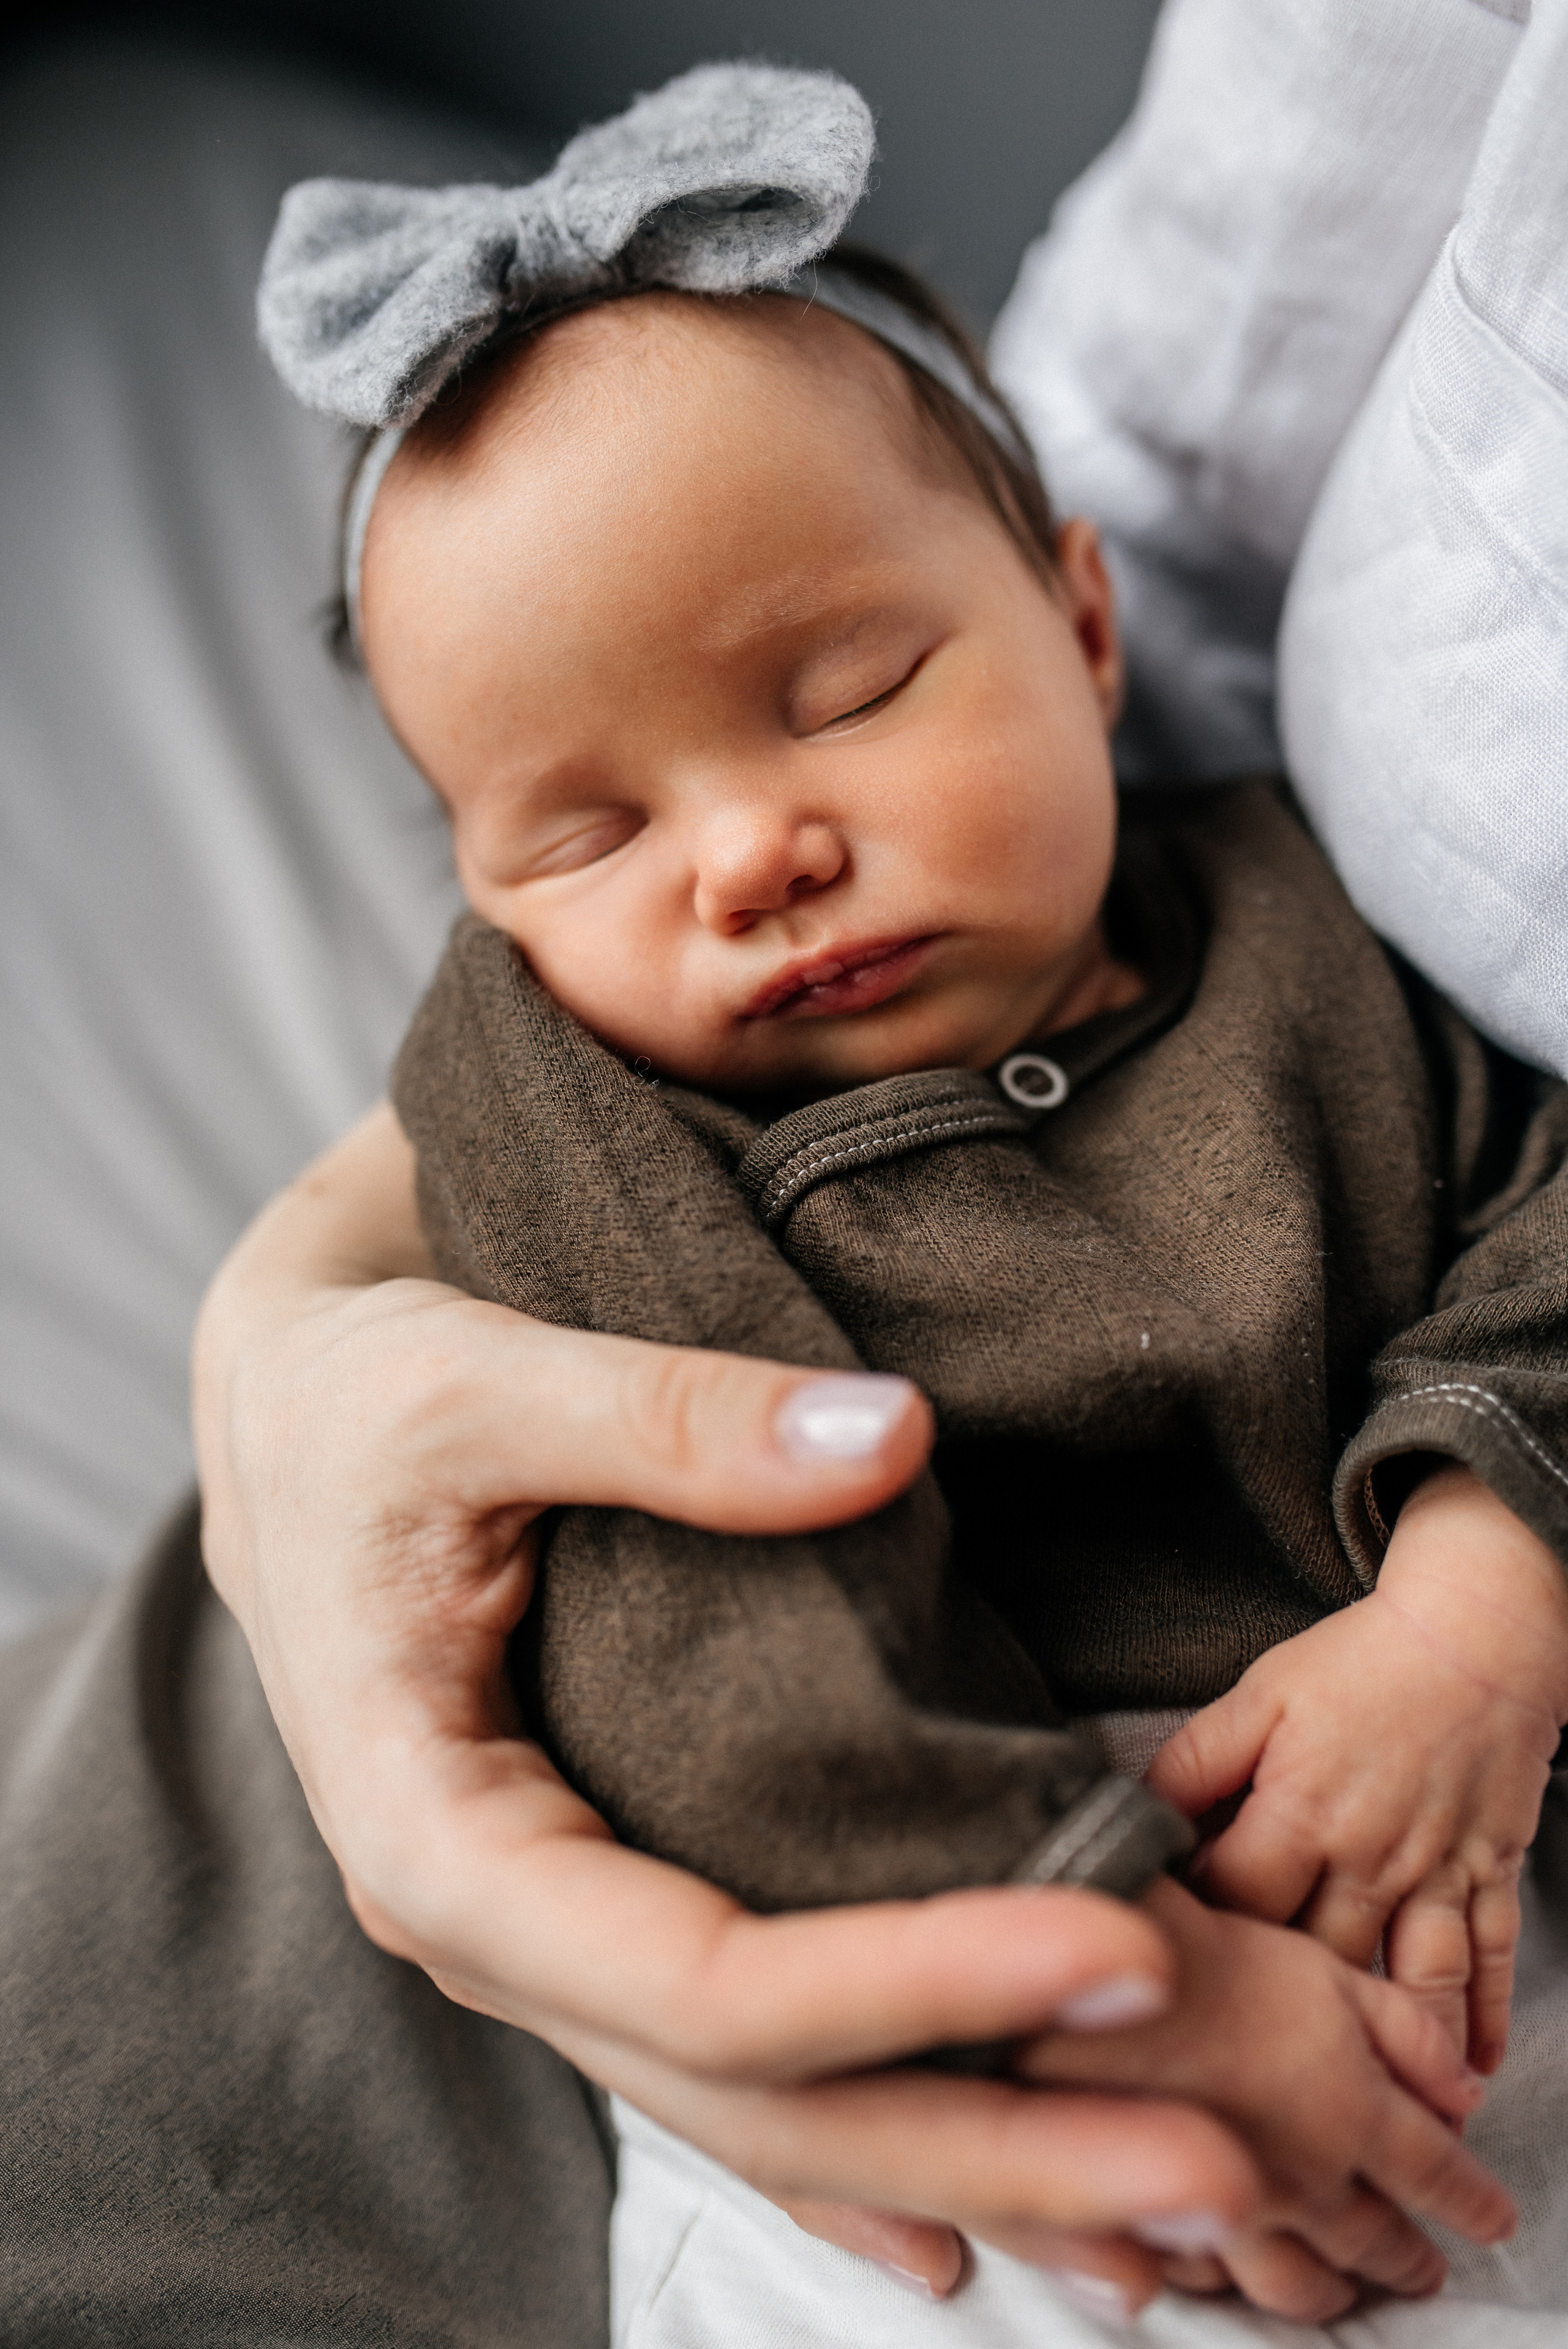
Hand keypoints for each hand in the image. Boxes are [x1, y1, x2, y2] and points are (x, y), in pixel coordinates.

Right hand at [194, 1103, 1262, 2317]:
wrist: (293, 1420)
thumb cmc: (359, 1397)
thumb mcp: (474, 1381)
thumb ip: (667, 1417)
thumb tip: (892, 1437)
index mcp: (438, 1832)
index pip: (706, 1977)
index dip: (922, 1982)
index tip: (1127, 1948)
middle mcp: (496, 1928)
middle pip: (762, 2094)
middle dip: (996, 2140)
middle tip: (1225, 2171)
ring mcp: (552, 1933)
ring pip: (767, 2105)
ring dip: (973, 2160)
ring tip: (1175, 2212)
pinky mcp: (603, 1900)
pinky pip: (743, 2056)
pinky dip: (874, 2132)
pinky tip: (983, 2212)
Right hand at [1017, 1876, 1514, 2325]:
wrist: (1105, 1988)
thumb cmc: (1211, 1966)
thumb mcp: (1333, 1974)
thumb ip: (1410, 2034)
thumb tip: (1466, 2089)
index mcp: (1356, 2118)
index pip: (1440, 2177)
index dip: (1473, 2200)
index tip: (1492, 2217)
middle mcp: (1304, 2182)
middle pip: (1375, 2244)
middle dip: (1407, 2260)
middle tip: (1423, 2268)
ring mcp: (1232, 2213)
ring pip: (1296, 2285)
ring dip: (1327, 2292)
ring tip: (1339, 2289)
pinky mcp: (1164, 2224)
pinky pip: (1208, 2281)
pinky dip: (1228, 2283)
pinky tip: (1230, 2272)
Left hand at [1148, 1466, 1567, 2069]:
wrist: (1475, 1634)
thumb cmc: (1361, 1663)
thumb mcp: (1259, 1695)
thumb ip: (1195, 1762)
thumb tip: (1135, 1815)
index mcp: (1302, 1813)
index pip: (1238, 1904)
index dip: (1200, 1937)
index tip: (1171, 1968)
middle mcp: (1371, 1858)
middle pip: (1322, 1963)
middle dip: (1288, 2022)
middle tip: (1250, 2069)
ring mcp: (1435, 1874)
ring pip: (1418, 1984)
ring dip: (1403, 2054)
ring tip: (1382, 2112)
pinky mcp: (1488, 1874)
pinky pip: (1491, 1960)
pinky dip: (1485, 2021)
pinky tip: (1472, 2070)